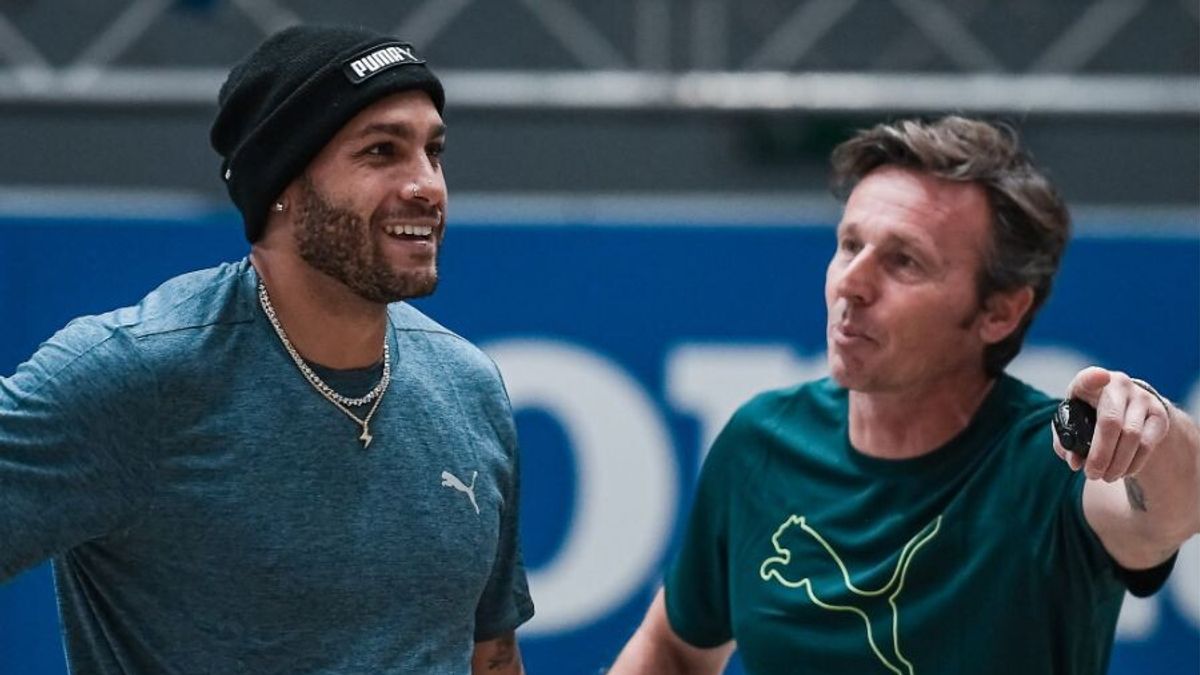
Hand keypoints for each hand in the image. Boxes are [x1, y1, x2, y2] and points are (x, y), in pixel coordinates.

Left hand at [1052, 367, 1170, 481]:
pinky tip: (1124, 472)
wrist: (1130, 411)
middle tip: (1092, 475)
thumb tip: (1074, 461)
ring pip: (1131, 436)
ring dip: (1117, 463)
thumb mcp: (1074, 423)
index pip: (1089, 378)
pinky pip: (1147, 444)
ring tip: (1106, 477)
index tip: (1100, 377)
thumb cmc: (1091, 417)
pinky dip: (1134, 463)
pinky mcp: (1159, 414)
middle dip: (1100, 454)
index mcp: (1089, 384)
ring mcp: (1141, 398)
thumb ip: (1066, 442)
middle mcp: (1118, 385)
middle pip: (1111, 421)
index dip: (1094, 378)